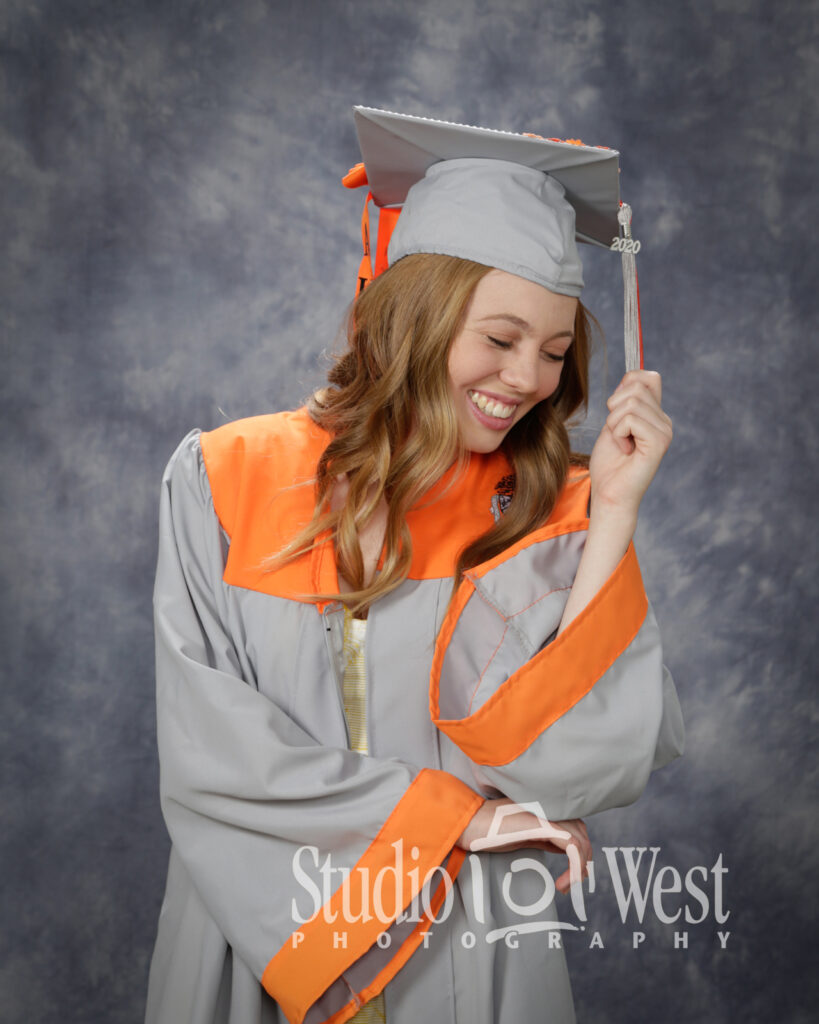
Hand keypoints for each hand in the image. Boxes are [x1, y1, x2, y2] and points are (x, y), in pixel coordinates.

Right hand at [456, 798, 591, 893]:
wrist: (467, 825)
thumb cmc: (488, 830)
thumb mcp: (522, 834)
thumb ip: (543, 836)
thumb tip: (564, 846)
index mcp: (544, 807)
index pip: (576, 826)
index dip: (579, 852)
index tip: (571, 876)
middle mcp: (549, 806)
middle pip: (582, 832)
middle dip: (582, 860)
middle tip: (570, 883)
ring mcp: (546, 813)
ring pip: (580, 839)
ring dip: (579, 867)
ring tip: (565, 886)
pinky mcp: (542, 824)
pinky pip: (572, 845)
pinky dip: (574, 866)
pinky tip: (561, 883)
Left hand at [589, 370, 672, 520]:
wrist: (609, 495)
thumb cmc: (609, 465)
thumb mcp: (612, 425)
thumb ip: (622, 402)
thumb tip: (630, 376)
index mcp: (655, 416)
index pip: (647, 377)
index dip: (626, 385)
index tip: (615, 411)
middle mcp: (664, 421)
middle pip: (634, 387)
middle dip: (613, 409)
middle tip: (616, 434)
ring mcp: (664, 431)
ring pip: (630, 402)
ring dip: (614, 424)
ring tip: (620, 444)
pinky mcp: (659, 442)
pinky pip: (630, 419)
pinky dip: (618, 433)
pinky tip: (624, 450)